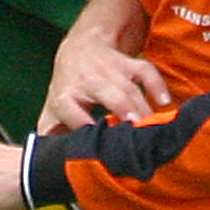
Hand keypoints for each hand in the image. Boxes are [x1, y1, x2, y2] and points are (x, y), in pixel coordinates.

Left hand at [40, 32, 170, 133]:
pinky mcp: (127, 63)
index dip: (83, 125)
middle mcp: (88, 81)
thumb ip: (49, 133)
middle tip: (139, 136)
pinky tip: (165, 102)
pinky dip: (157, 85)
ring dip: (144, 109)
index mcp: (65, 96)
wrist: (80, 47)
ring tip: (154, 130)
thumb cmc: (68, 86)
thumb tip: (44, 162)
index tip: (97, 145)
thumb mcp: (53, 108)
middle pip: (111, 96)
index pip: (72, 111)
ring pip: (130, 89)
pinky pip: (146, 71)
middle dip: (125, 113)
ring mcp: (110, 70)